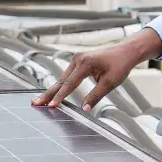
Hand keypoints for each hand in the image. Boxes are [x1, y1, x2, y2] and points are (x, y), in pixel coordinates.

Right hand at [32, 28, 161, 111]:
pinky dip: (61, 86)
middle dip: (49, 93)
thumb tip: (84, 110)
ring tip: (40, 102)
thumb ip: (96, 96)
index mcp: (85, 63)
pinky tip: (52, 94)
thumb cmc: (120, 65)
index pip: (70, 83)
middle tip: (35, 103)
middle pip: (61, 80)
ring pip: (63, 79)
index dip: (60, 96)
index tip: (52, 106)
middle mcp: (78, 59)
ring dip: (53, 90)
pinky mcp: (78, 62)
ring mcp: (77, 59)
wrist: (126, 51)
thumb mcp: (110, 82)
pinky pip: (67, 76)